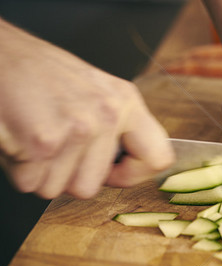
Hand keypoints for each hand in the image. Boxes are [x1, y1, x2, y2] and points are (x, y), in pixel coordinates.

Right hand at [0, 19, 174, 198]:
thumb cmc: (40, 73)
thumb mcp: (95, 91)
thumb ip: (117, 129)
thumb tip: (127, 169)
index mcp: (125, 102)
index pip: (159, 158)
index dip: (133, 176)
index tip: (114, 173)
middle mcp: (107, 115)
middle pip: (90, 188)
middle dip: (64, 175)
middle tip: (50, 142)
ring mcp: (77, 129)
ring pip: (57, 189)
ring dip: (38, 171)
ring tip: (33, 133)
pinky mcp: (44, 142)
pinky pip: (30, 183)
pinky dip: (17, 168)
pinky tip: (18, 136)